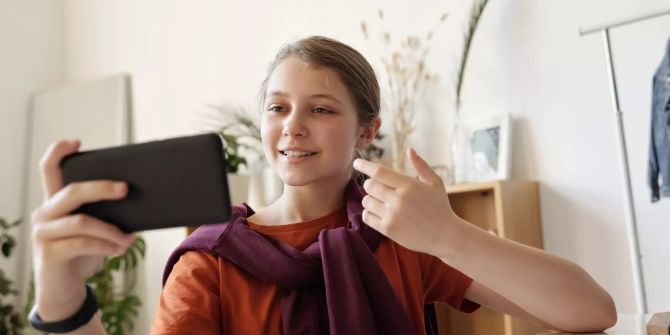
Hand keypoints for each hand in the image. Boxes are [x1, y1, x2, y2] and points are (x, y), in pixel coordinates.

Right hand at [30, 139, 134, 319]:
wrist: (64, 290)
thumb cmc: (82, 253)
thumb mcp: (95, 230)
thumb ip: (105, 213)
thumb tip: (140, 199)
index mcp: (55, 202)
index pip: (49, 170)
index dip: (58, 152)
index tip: (76, 142)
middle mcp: (44, 213)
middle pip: (72, 191)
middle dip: (102, 187)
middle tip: (125, 189)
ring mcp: (43, 233)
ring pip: (82, 221)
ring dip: (112, 229)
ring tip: (129, 238)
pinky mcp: (49, 253)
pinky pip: (82, 243)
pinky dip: (106, 245)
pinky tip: (120, 248)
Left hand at [353, 147, 463, 255]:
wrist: (446, 236)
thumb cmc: (440, 207)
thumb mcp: (435, 183)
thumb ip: (421, 165)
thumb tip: (409, 149)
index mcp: (409, 185)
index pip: (379, 172)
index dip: (365, 166)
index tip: (357, 163)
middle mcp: (398, 200)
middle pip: (369, 186)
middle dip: (371, 184)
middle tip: (377, 187)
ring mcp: (392, 216)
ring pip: (366, 201)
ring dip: (370, 199)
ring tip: (381, 201)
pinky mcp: (388, 230)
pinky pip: (366, 217)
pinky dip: (369, 213)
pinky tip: (379, 212)